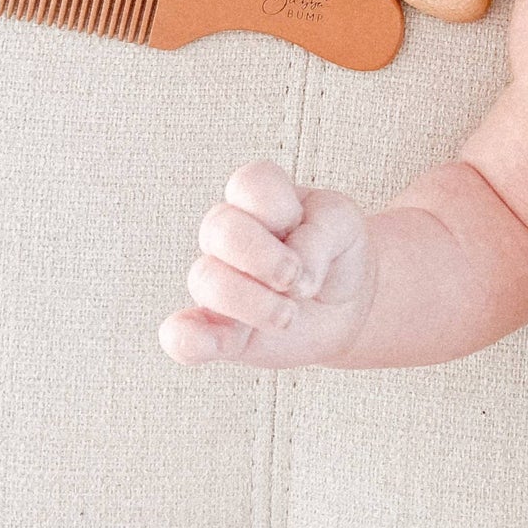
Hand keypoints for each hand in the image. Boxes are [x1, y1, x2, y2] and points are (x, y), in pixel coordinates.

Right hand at [158, 159, 375, 367]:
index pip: (249, 183)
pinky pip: (182, 335)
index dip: (278, 208)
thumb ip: (320, 236)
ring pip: (206, 280)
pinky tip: (214, 344)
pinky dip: (190, 340)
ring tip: (290, 315)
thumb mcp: (343, 226)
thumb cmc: (335, 251)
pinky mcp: (217, 331)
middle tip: (296, 279)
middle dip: (263, 257)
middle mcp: (229, 236)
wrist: (345, 302)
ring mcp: (219, 282)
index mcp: (259, 199)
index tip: (303, 227)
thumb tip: (295, 276)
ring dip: (255, 302)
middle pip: (220, 228)